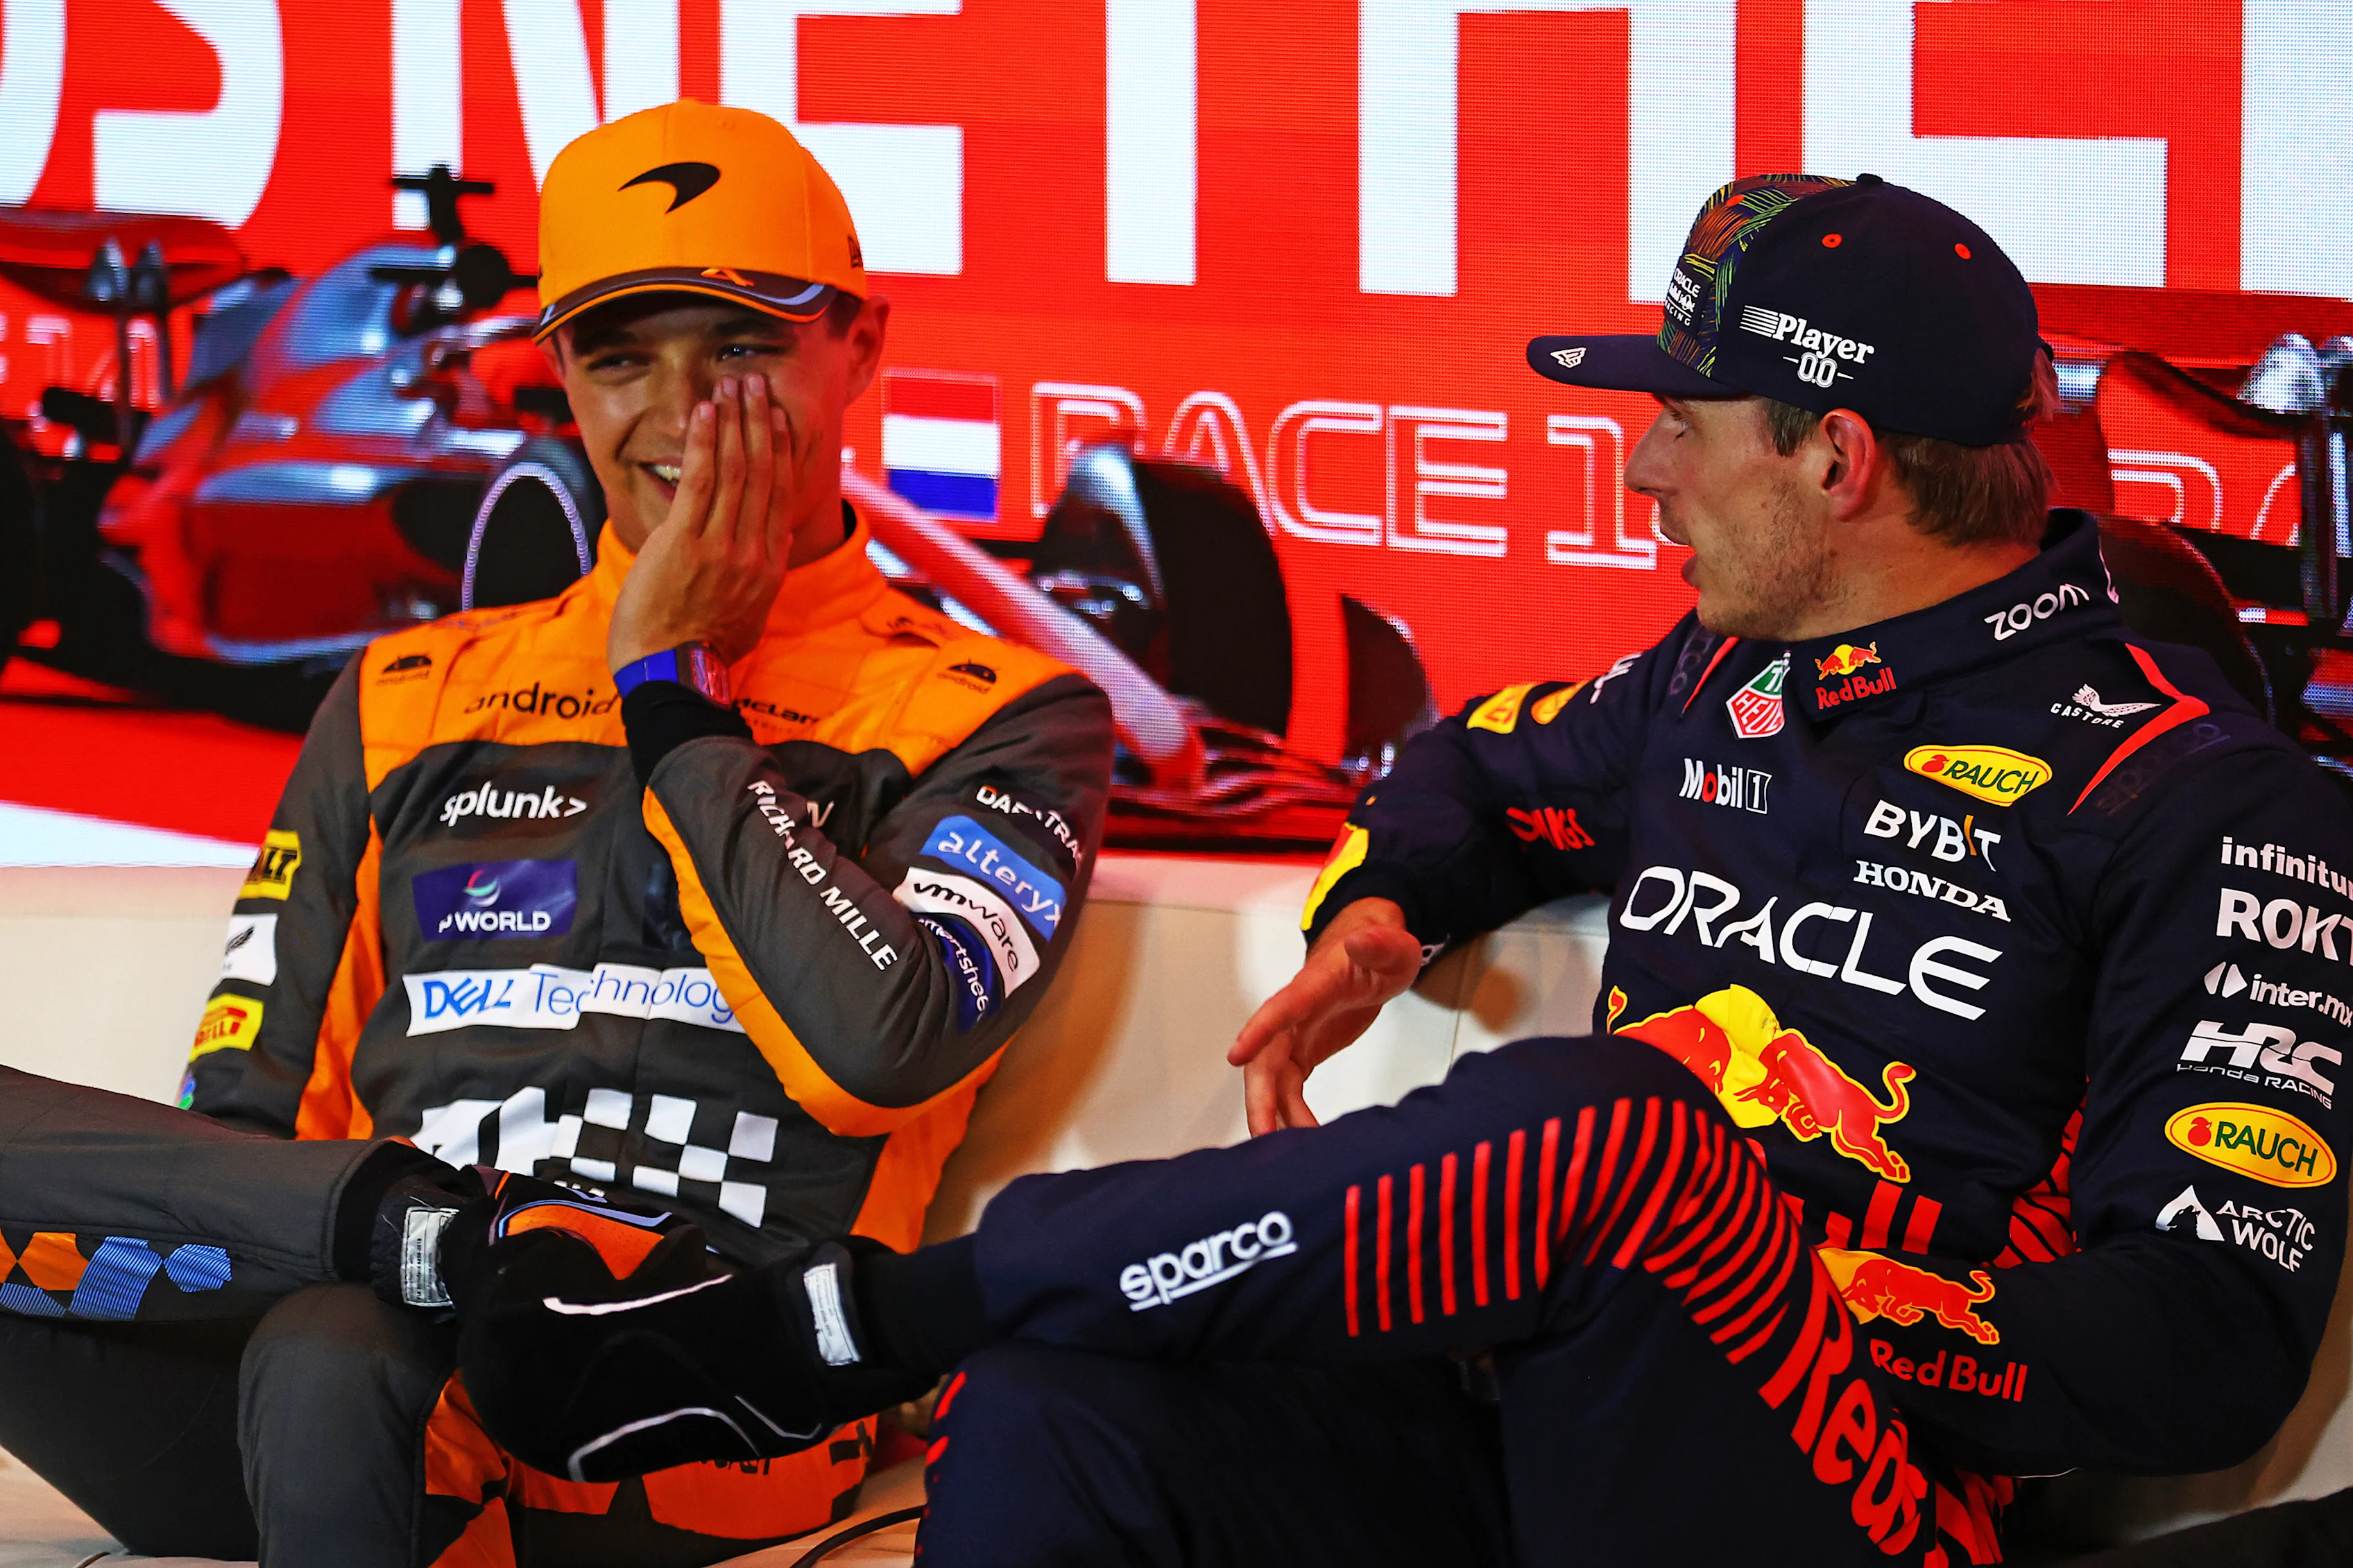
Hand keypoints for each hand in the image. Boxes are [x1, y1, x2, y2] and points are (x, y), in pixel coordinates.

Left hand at [609, 375, 792, 671]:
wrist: (674, 676)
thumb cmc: (704, 652)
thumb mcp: (749, 616)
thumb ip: (760, 578)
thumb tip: (772, 552)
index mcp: (769, 565)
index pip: (780, 494)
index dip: (780, 449)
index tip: (778, 416)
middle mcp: (752, 549)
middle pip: (763, 472)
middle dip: (759, 421)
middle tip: (756, 382)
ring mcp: (720, 545)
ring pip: (735, 469)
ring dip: (734, 420)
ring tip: (732, 383)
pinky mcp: (684, 543)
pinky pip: (699, 481)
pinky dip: (703, 442)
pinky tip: (704, 412)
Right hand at [1227, 899, 1422, 1135]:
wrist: (1372, 953)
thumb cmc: (1381, 950)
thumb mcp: (1393, 945)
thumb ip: (1381, 944)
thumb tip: (1363, 940)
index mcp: (1314, 984)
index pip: (1283, 1006)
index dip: (1259, 1030)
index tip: (1236, 1055)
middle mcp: (1296, 1011)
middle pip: (1267, 1055)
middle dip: (1260, 1094)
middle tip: (1263, 1134)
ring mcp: (1296, 1033)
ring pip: (1272, 1077)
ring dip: (1274, 1112)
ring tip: (1290, 1149)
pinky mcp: (1303, 1050)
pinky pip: (1288, 1086)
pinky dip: (1290, 1112)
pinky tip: (1302, 1136)